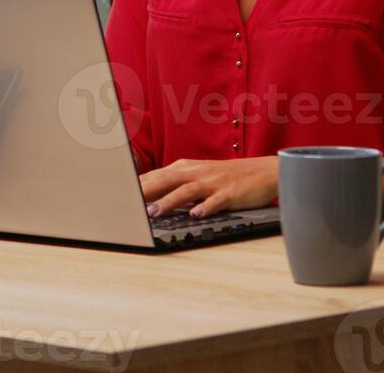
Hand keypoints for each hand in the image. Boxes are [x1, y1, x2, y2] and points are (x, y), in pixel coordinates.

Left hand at [138, 156, 277, 219]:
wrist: (264, 172)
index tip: (119, 194)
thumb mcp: (200, 176)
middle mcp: (198, 172)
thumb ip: (177, 185)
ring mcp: (214, 182)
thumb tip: (151, 197)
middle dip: (146, 191)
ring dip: (170, 201)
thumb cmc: (228, 177)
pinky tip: (197, 215)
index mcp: (188, 168)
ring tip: (154, 213)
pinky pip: (216, 201)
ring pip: (187, 190)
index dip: (138, 185)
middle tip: (126, 203)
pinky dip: (205, 207)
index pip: (158, 175)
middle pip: (167, 179)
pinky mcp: (230, 193)